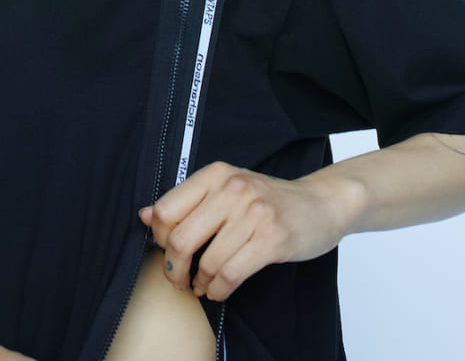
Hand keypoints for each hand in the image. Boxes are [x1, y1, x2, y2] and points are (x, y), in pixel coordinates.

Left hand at [138, 160, 360, 301]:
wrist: (320, 204)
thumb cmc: (268, 201)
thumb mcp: (226, 191)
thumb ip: (187, 201)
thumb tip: (144, 215)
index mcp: (216, 174)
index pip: (166, 209)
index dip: (159, 238)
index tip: (167, 251)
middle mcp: (232, 188)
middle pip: (180, 237)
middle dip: (174, 268)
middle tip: (179, 279)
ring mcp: (253, 213)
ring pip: (206, 261)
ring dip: (199, 283)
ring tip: (202, 286)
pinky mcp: (272, 239)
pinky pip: (230, 274)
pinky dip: (218, 290)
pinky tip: (219, 290)